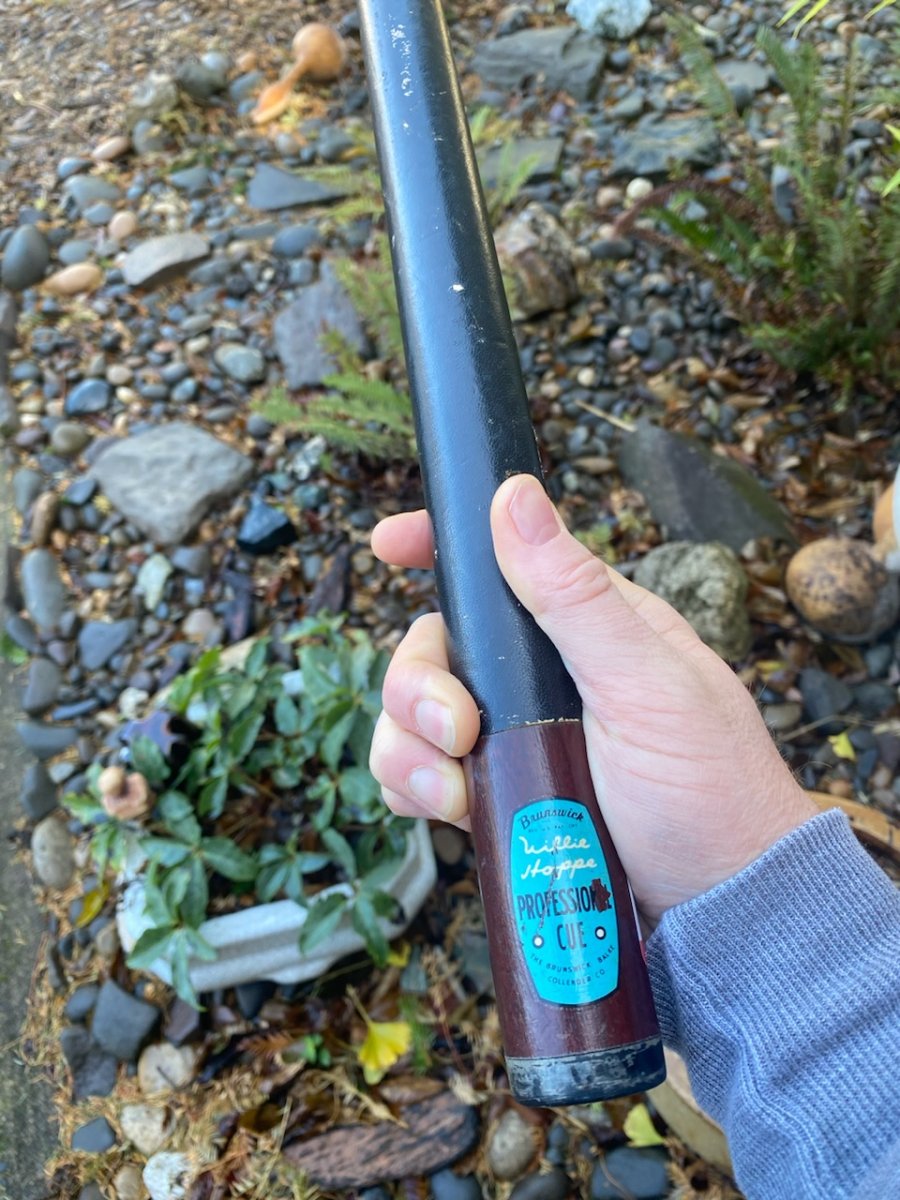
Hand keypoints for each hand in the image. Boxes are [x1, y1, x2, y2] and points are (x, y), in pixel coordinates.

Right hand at [369, 474, 815, 927]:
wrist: (717, 908)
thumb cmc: (707, 789)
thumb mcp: (647, 684)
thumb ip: (577, 596)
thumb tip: (515, 496)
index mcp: (583, 626)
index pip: (499, 565)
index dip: (437, 547)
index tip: (388, 544)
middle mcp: (538, 675)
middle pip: (434, 645)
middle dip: (419, 684)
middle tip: (457, 728)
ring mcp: (511, 736)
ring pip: (413, 713)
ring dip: (409, 746)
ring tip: (450, 790)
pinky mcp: (494, 792)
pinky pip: (419, 773)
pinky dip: (413, 787)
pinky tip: (447, 808)